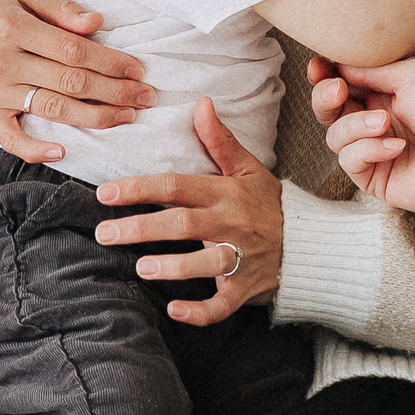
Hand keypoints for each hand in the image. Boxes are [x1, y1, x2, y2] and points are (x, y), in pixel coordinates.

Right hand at [0, 0, 158, 163]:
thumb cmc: (1, 12)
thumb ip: (61, 8)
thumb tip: (96, 22)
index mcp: (13, 28)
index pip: (73, 50)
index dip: (110, 62)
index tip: (137, 70)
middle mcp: (2, 61)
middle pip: (70, 82)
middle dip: (113, 92)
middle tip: (145, 97)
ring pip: (52, 109)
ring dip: (94, 118)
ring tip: (125, 117)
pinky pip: (10, 139)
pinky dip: (35, 150)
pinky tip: (63, 152)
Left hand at [95, 99, 282, 325]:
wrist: (311, 243)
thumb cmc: (270, 204)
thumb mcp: (248, 168)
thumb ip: (219, 140)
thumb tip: (201, 103)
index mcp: (225, 193)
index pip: (177, 185)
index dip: (140, 188)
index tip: (105, 194)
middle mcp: (230, 224)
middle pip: (182, 224)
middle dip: (141, 228)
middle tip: (104, 233)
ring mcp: (240, 258)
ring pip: (205, 263)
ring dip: (173, 267)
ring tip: (141, 268)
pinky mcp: (245, 288)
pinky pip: (222, 303)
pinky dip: (200, 311)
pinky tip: (174, 310)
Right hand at [305, 55, 414, 213]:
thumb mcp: (409, 74)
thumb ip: (369, 71)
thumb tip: (337, 66)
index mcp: (384, 94)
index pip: (341, 84)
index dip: (324, 76)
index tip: (317, 65)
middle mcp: (375, 122)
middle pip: (327, 111)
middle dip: (325, 98)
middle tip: (337, 90)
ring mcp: (375, 153)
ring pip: (334, 137)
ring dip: (355, 126)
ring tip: (385, 121)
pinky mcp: (376, 179)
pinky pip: (350, 162)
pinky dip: (369, 149)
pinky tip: (396, 146)